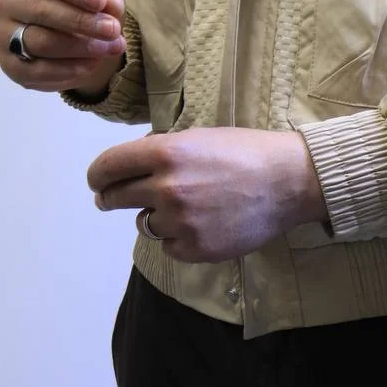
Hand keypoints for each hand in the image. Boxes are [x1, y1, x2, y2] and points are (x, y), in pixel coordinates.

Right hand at [0, 0, 126, 93]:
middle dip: (81, 21)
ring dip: (80, 47)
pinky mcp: (9, 64)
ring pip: (40, 42)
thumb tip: (109, 6)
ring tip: (110, 48)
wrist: (73, 32)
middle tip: (112, 30)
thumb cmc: (82, 0)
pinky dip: (68, 70)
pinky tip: (91, 65)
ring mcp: (2, 33)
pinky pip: (37, 70)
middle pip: (41, 11)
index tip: (100, 1)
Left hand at [87, 127, 328, 262]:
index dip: (97, 176)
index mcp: (165, 153)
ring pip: (142, 223)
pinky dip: (176, 237)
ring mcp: (180, 222)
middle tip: (114, 198)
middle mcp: (167, 188)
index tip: (98, 182)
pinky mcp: (194, 249)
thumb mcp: (198, 137)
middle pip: (115, 198)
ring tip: (183, 207)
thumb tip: (126, 168)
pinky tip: (200, 224)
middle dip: (110, 197)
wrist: (289, 182)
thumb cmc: (245, 152)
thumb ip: (160, 151)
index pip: (108, 167)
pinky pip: (167, 246)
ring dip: (152, 216)